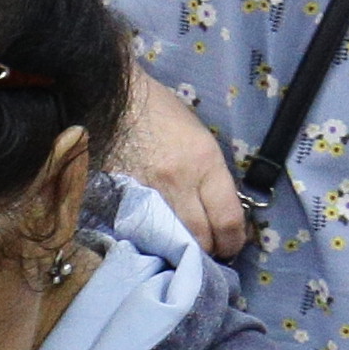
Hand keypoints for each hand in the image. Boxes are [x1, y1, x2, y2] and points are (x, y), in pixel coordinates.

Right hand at [114, 68, 251, 264]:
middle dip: (208, 251)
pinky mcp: (121, 199)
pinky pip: (141, 232)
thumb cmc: (161, 111)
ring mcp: (146, 193)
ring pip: (170, 242)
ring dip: (179, 250)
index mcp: (204, 162)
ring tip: (183, 250)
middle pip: (200, 239)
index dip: (234, 241)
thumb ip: (210, 176)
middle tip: (208, 252)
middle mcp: (178, 182)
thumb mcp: (199, 138)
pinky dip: (150, 241)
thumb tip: (219, 212)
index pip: (227, 219)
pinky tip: (154, 239)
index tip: (232, 245)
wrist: (115, 97)